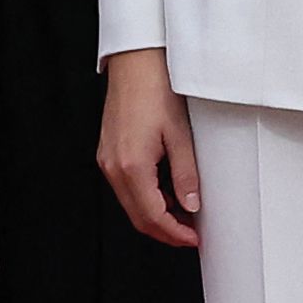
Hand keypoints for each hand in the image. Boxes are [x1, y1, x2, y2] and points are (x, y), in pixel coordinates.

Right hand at [98, 47, 201, 247]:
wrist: (135, 64)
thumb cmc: (157, 90)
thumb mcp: (180, 135)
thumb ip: (185, 174)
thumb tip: (191, 205)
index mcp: (131, 166)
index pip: (153, 216)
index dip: (175, 233)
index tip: (194, 238)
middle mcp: (113, 167)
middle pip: (138, 217)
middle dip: (165, 231)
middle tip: (191, 235)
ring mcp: (107, 161)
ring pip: (131, 204)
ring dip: (156, 216)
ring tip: (185, 215)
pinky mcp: (108, 153)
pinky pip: (126, 188)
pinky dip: (146, 198)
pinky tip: (167, 194)